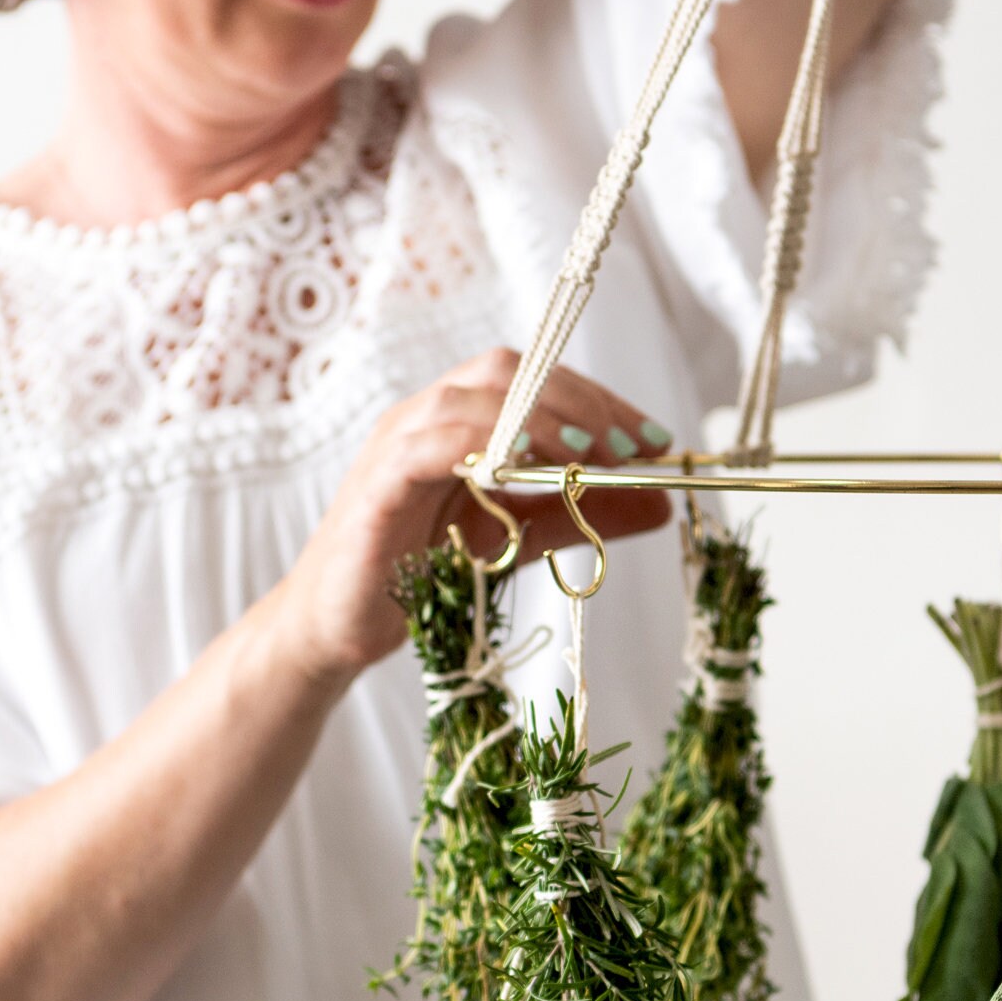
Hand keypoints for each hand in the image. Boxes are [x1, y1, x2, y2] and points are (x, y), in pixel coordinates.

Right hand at [276, 348, 676, 680]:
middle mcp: (427, 418)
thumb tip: (659, 505)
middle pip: (507, 371)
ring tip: (591, 457)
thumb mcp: (520, 539)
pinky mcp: (376, 486)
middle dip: (581, 402)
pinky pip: (427, 446)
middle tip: (636, 447)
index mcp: (462, 422)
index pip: (535, 380)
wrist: (342, 629)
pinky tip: (523, 471)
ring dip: (539, 419)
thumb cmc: (421, 578)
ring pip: (469, 398)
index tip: (656, 440)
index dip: (599, 400)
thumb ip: (580, 515)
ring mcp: (396, 446)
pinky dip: (479, 447)